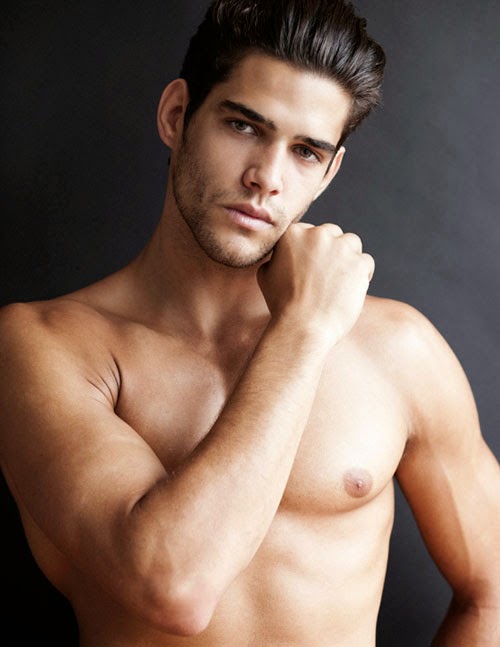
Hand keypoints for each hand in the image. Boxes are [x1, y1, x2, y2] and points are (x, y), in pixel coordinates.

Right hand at [257, 223, 373, 343]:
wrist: (302, 326)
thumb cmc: (282, 305)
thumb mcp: (266, 274)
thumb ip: (277, 256)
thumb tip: (282, 254)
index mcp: (293, 233)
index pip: (309, 232)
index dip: (311, 251)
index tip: (310, 268)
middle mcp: (318, 234)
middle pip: (332, 234)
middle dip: (331, 251)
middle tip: (325, 276)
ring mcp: (341, 247)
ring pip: (351, 243)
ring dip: (347, 258)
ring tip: (339, 281)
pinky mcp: (359, 262)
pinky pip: (366, 262)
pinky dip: (361, 274)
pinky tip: (350, 289)